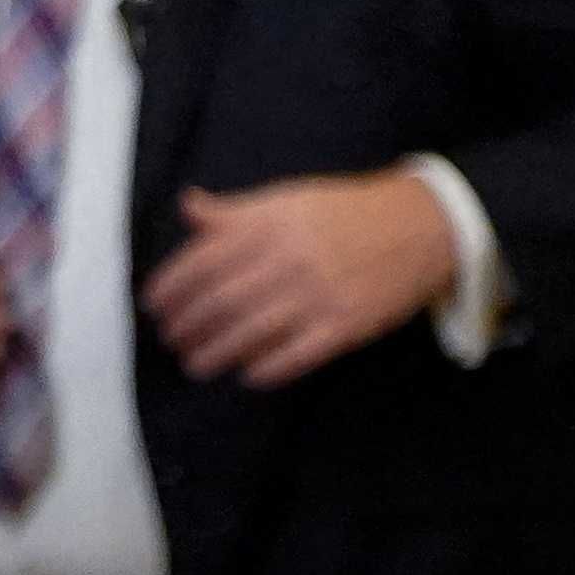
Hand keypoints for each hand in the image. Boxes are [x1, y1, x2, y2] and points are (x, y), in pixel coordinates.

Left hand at [143, 173, 453, 386]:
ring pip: (250, 333)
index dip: (170, 288)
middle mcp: (287, 260)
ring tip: (195, 364)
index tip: (154, 306)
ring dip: (214, 353)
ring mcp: (318, 295)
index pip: (201, 262)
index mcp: (267, 226)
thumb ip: (233, 211)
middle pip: (219, 302)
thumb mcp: (285, 198)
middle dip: (186, 326)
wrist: (420, 225)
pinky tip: (247, 375)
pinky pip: (296, 356)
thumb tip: (186, 206)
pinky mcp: (346, 326)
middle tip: (171, 340)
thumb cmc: (344, 212)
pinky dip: (267, 369)